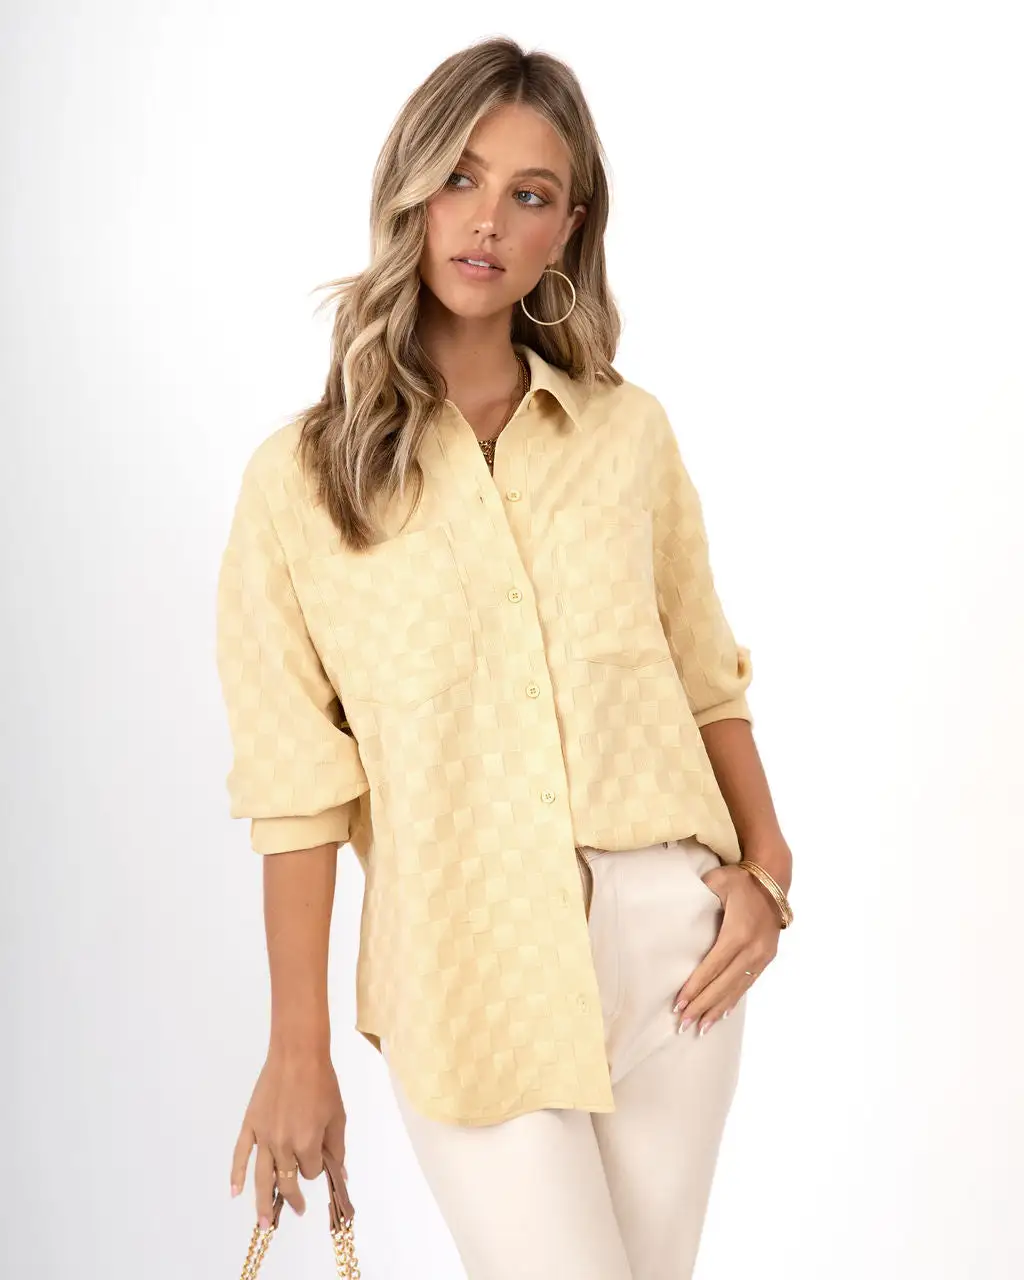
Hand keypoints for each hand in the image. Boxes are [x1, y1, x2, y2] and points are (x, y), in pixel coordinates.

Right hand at [230, 1045, 354, 1229]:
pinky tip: (235, 1192)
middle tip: (297, 1210)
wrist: (298, 1054)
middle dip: (293, 1198)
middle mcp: (283, 1145)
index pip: (311, 1172)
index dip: (316, 1167)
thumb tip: (341, 1174)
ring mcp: (263, 1136)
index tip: (319, 1158)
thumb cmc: (322, 1082)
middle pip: (287, 1181)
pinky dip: (235, 1174)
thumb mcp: (337, 1115)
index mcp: (307, 1143)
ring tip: (264, 1224)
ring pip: (262, 1178)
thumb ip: (337, 1148)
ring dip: (262, 1204)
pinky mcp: (250, 1125)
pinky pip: (240, 1154)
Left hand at [671, 863, 781, 1035]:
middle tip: (683, 1024)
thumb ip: (699, 891)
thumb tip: (676, 901)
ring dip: (717, 1010)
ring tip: (700, 1029)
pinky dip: (733, 1001)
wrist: (773, 881)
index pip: (712, 967)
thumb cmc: (741, 880)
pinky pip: (748, 985)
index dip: (695, 987)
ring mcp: (761, 957)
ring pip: (736, 989)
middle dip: (702, 1006)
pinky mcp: (766, 958)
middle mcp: (751, 950)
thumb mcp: (719, 880)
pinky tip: (722, 1015)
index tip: (679, 1004)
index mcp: (737, 933)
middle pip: (723, 984)